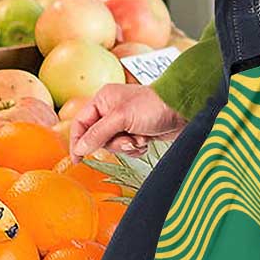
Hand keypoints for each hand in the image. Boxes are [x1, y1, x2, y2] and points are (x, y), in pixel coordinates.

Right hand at [69, 84, 185, 161]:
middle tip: (127, 140)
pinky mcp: (136, 132)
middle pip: (97, 138)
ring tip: (140, 138)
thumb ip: (98, 133)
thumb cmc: (153, 106)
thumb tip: (80, 148)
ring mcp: (124, 122)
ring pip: (113, 145)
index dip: (77, 141)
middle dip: (113, 143)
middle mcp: (111, 110)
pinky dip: (136, 148)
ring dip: (127, 146)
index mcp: (103, 100)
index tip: (77, 159)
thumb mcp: (121, 118)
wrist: (182, 110)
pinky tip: (146, 141)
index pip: (80, 123)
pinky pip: (127, 148)